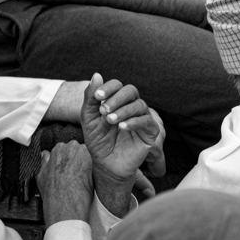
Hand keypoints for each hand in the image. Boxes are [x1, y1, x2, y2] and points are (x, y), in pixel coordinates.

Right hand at [36, 141, 93, 228]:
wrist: (66, 206)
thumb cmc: (54, 194)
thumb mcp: (41, 176)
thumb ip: (44, 162)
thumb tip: (45, 154)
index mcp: (57, 149)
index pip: (67, 148)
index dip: (71, 159)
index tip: (71, 167)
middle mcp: (70, 147)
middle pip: (79, 148)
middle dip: (79, 158)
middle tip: (78, 172)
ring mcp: (84, 152)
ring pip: (89, 153)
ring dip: (88, 162)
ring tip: (85, 177)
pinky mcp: (95, 160)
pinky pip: (97, 160)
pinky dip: (96, 167)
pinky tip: (91, 178)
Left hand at [82, 73, 160, 216]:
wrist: (106, 165)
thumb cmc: (98, 141)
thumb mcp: (89, 119)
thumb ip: (90, 98)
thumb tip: (96, 74)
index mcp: (118, 101)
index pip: (117, 85)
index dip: (108, 88)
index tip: (97, 97)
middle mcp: (132, 107)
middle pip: (131, 90)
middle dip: (117, 97)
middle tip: (104, 110)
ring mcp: (142, 118)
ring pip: (139, 105)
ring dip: (124, 110)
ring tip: (110, 120)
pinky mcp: (150, 132)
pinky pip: (147, 122)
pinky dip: (134, 122)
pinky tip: (122, 127)